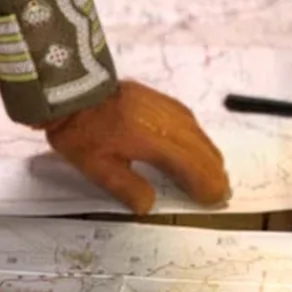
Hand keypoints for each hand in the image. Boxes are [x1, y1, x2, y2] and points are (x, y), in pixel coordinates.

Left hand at [43, 79, 230, 214]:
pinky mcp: (160, 99)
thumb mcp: (98, 168)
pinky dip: (198, 138)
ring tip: (214, 172)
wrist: (71, 87)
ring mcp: (166, 107)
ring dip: (208, 155)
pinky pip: (189, 121)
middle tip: (221, 192)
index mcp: (155, 141)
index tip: (213, 201)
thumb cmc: (82, 131)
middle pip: (202, 150)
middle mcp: (168, 123)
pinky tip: (195, 145)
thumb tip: (151, 204)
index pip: (192, 167)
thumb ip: (128, 188)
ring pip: (199, 134)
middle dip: (213, 172)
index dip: (206, 186)